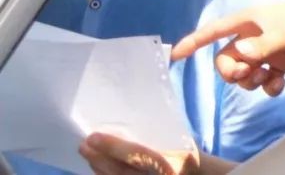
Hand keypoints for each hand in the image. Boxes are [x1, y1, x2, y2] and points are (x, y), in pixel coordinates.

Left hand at [79, 133, 198, 174]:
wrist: (195, 173)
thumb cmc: (184, 147)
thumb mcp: (176, 136)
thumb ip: (155, 131)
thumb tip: (123, 120)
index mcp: (170, 160)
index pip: (136, 155)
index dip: (113, 147)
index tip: (93, 136)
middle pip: (120, 170)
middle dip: (99, 158)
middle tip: (84, 143)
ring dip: (98, 167)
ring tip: (87, 152)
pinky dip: (105, 174)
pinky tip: (97, 165)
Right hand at [170, 0, 284, 95]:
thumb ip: (262, 46)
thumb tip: (239, 55)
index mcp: (250, 22)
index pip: (215, 31)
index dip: (194, 42)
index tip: (175, 55)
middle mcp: (254, 36)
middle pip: (226, 59)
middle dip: (231, 72)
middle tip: (246, 75)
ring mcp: (267, 50)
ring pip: (244, 72)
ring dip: (250, 81)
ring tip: (267, 78)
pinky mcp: (281, 62)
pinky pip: (263, 79)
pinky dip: (267, 86)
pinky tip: (279, 84)